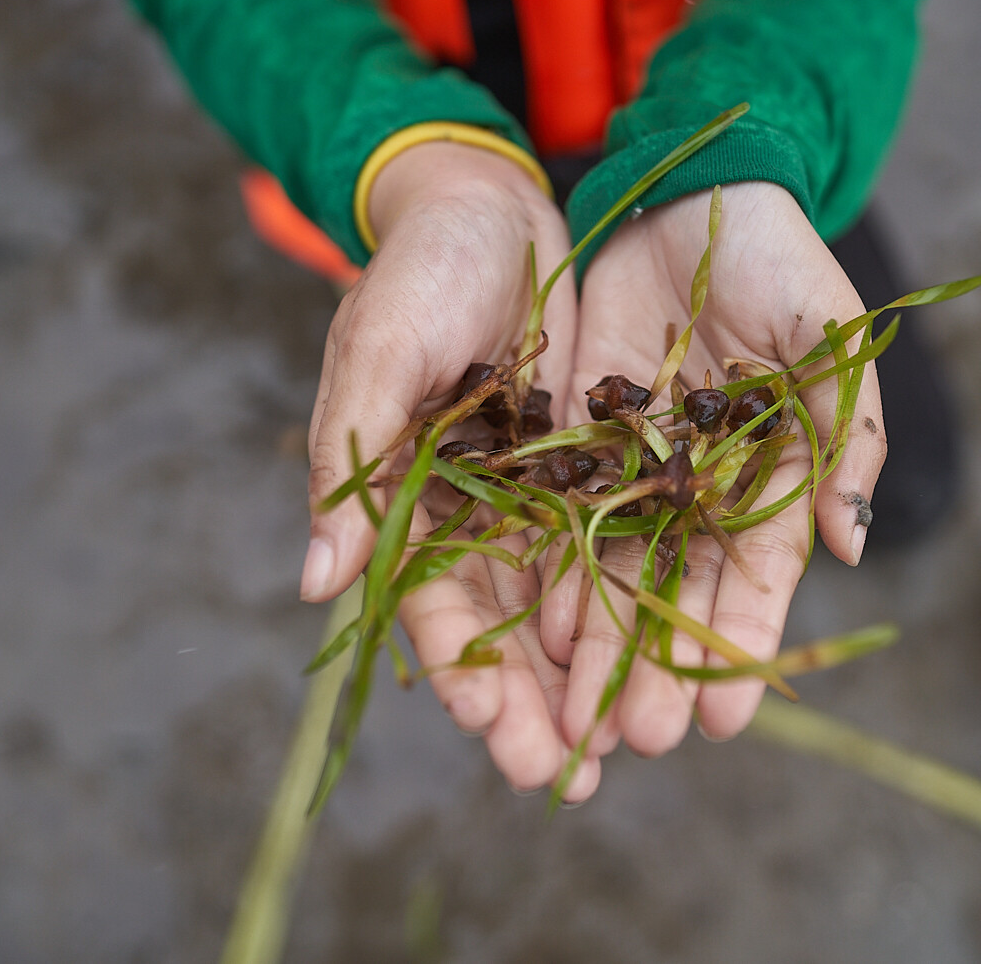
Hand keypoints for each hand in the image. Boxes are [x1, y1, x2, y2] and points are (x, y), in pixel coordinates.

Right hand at [302, 141, 598, 799]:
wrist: (488, 201)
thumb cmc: (416, 271)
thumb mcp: (376, 353)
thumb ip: (348, 462)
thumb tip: (314, 582)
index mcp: (404, 496)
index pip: (428, 603)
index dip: (460, 671)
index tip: (497, 735)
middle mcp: (469, 509)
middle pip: (502, 622)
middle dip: (532, 701)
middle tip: (568, 778)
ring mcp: (533, 488)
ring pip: (565, 596)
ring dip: (592, 669)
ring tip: (628, 740)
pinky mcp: (591, 458)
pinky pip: (616, 536)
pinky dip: (635, 592)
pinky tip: (667, 648)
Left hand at [542, 182, 887, 760]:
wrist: (692, 194)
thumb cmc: (781, 262)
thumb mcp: (832, 342)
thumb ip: (844, 439)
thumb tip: (850, 546)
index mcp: (771, 475)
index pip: (757, 577)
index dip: (740, 645)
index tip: (722, 717)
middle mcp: (702, 488)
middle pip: (678, 592)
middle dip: (658, 665)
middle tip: (638, 740)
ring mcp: (636, 467)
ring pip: (614, 569)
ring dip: (600, 644)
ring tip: (581, 717)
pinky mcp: (577, 436)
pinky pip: (561, 514)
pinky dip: (551, 569)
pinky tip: (536, 631)